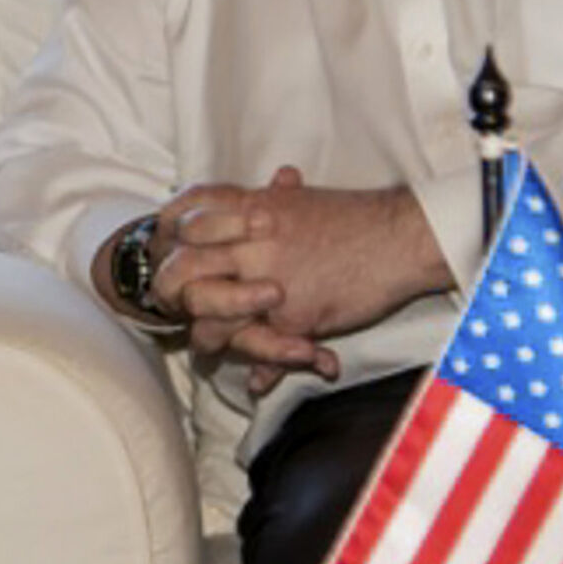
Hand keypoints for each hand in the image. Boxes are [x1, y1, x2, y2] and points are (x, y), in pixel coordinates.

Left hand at [152, 169, 444, 390]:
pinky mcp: (292, 313)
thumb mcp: (308, 199)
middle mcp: (250, 241)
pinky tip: (255, 382)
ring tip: (208, 349)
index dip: (168, 235)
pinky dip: (260, 368)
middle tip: (173, 308)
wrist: (399, 237)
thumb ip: (281, 196)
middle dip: (173, 292)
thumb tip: (278, 180)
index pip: (187, 218)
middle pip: (185, 268)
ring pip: (213, 313)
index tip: (163, 251)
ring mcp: (268, 279)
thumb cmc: (357, 218)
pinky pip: (262, 345)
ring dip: (206, 337)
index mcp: (252, 209)